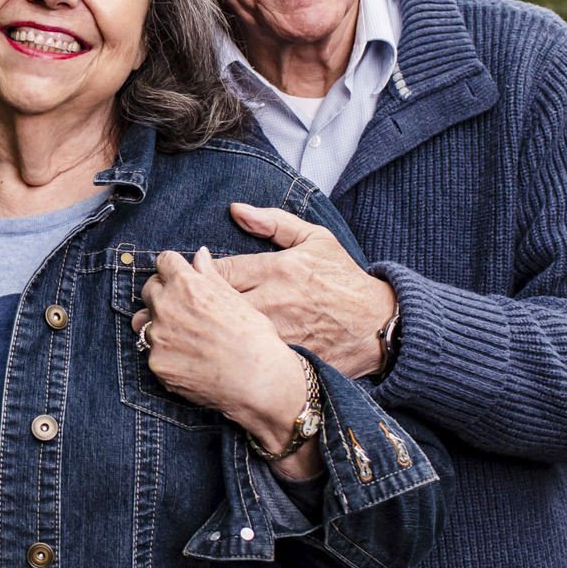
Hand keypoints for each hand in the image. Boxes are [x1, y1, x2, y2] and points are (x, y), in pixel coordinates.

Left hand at [135, 247, 320, 478]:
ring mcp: (158, 337)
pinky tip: (190, 361)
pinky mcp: (157, 364)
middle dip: (164, 294)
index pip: (164, 262)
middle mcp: (166, 307)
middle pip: (150, 289)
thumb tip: (199, 254)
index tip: (180, 277)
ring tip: (190, 339)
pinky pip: (155, 352)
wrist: (259, 382)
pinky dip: (168, 354)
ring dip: (162, 325)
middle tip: (185, 309)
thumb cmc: (256, 338)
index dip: (174, 269)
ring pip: (148, 322)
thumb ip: (211, 275)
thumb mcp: (237, 299)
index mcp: (187, 285)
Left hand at [214, 203, 397, 379]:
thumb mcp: (316, 239)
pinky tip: (222, 353)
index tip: (196, 277)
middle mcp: (276, 301)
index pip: (220, 271)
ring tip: (198, 328)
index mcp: (279, 269)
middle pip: (217, 304)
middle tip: (187, 304)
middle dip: (199, 304)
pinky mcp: (286, 359)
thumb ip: (274, 222)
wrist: (379, 324)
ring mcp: (280, 333)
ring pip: (230, 333)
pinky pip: (249, 358)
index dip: (200, 275)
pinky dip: (233, 354)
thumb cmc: (344, 280)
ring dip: (212, 330)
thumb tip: (236, 209)